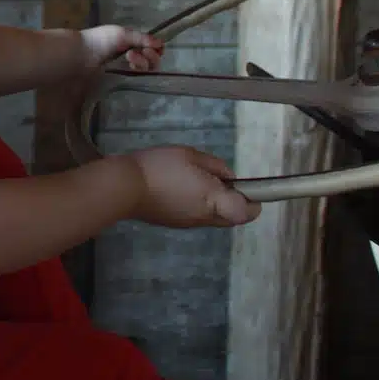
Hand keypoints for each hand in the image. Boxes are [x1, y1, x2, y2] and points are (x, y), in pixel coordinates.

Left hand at [80, 24, 163, 73]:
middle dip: (151, 56)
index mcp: (133, 43)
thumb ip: (142, 39)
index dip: (157, 50)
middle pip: (153, 61)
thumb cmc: (101, 40)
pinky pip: (137, 78)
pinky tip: (129, 66)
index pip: (154, 49)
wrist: (82, 54)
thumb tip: (161, 43)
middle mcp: (133, 56)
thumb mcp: (122, 34)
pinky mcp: (123, 79)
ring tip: (129, 56)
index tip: (153, 48)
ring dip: (143, 62)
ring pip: (147, 70)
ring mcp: (128, 69)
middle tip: (140, 52)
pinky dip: (137, 71)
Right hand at [118, 146, 261, 227]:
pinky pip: (196, 217)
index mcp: (213, 200)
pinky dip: (196, 205)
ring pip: (213, 218)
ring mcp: (189, 224)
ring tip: (195, 181)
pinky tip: (179, 189)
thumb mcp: (190, 155)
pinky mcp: (175, 224)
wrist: (125, 187)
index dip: (253, 202)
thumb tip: (228, 177)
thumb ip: (215, 166)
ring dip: (214, 204)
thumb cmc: (160, 167)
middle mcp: (205, 217)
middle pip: (232, 218)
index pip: (246, 212)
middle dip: (234, 202)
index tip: (249, 189)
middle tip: (221, 182)